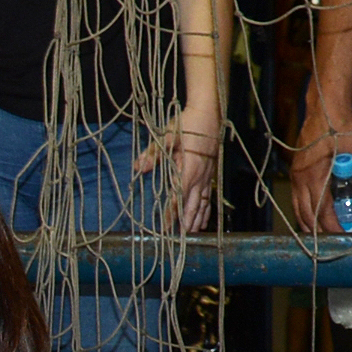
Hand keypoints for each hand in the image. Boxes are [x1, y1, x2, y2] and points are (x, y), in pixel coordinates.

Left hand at [137, 106, 219, 233]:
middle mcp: (201, 176)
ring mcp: (208, 175)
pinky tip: (204, 218)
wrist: (209, 112)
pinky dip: (207, 209)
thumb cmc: (187, 123)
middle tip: (178, 240)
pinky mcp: (211, 172)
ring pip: (203, 203)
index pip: (178, 198)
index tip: (164, 228)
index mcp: (189, 169)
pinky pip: (209, 195)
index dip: (171, 214)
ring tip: (191, 235)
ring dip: (197, 219)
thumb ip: (153, 154)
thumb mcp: (166, 136)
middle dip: (185, 223)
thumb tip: (139, 168)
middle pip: (193, 205)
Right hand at [292, 101, 351, 234]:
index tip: (343, 236)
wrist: (324, 111)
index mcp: (315, 174)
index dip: (332, 226)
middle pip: (305, 214)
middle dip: (319, 231)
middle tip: (334, 241)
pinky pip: (296, 199)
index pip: (321, 210)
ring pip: (297, 209)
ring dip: (309, 224)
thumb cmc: (344, 129)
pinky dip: (304, 212)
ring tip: (324, 234)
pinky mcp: (294, 173)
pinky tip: (314, 217)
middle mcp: (300, 178)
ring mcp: (294, 176)